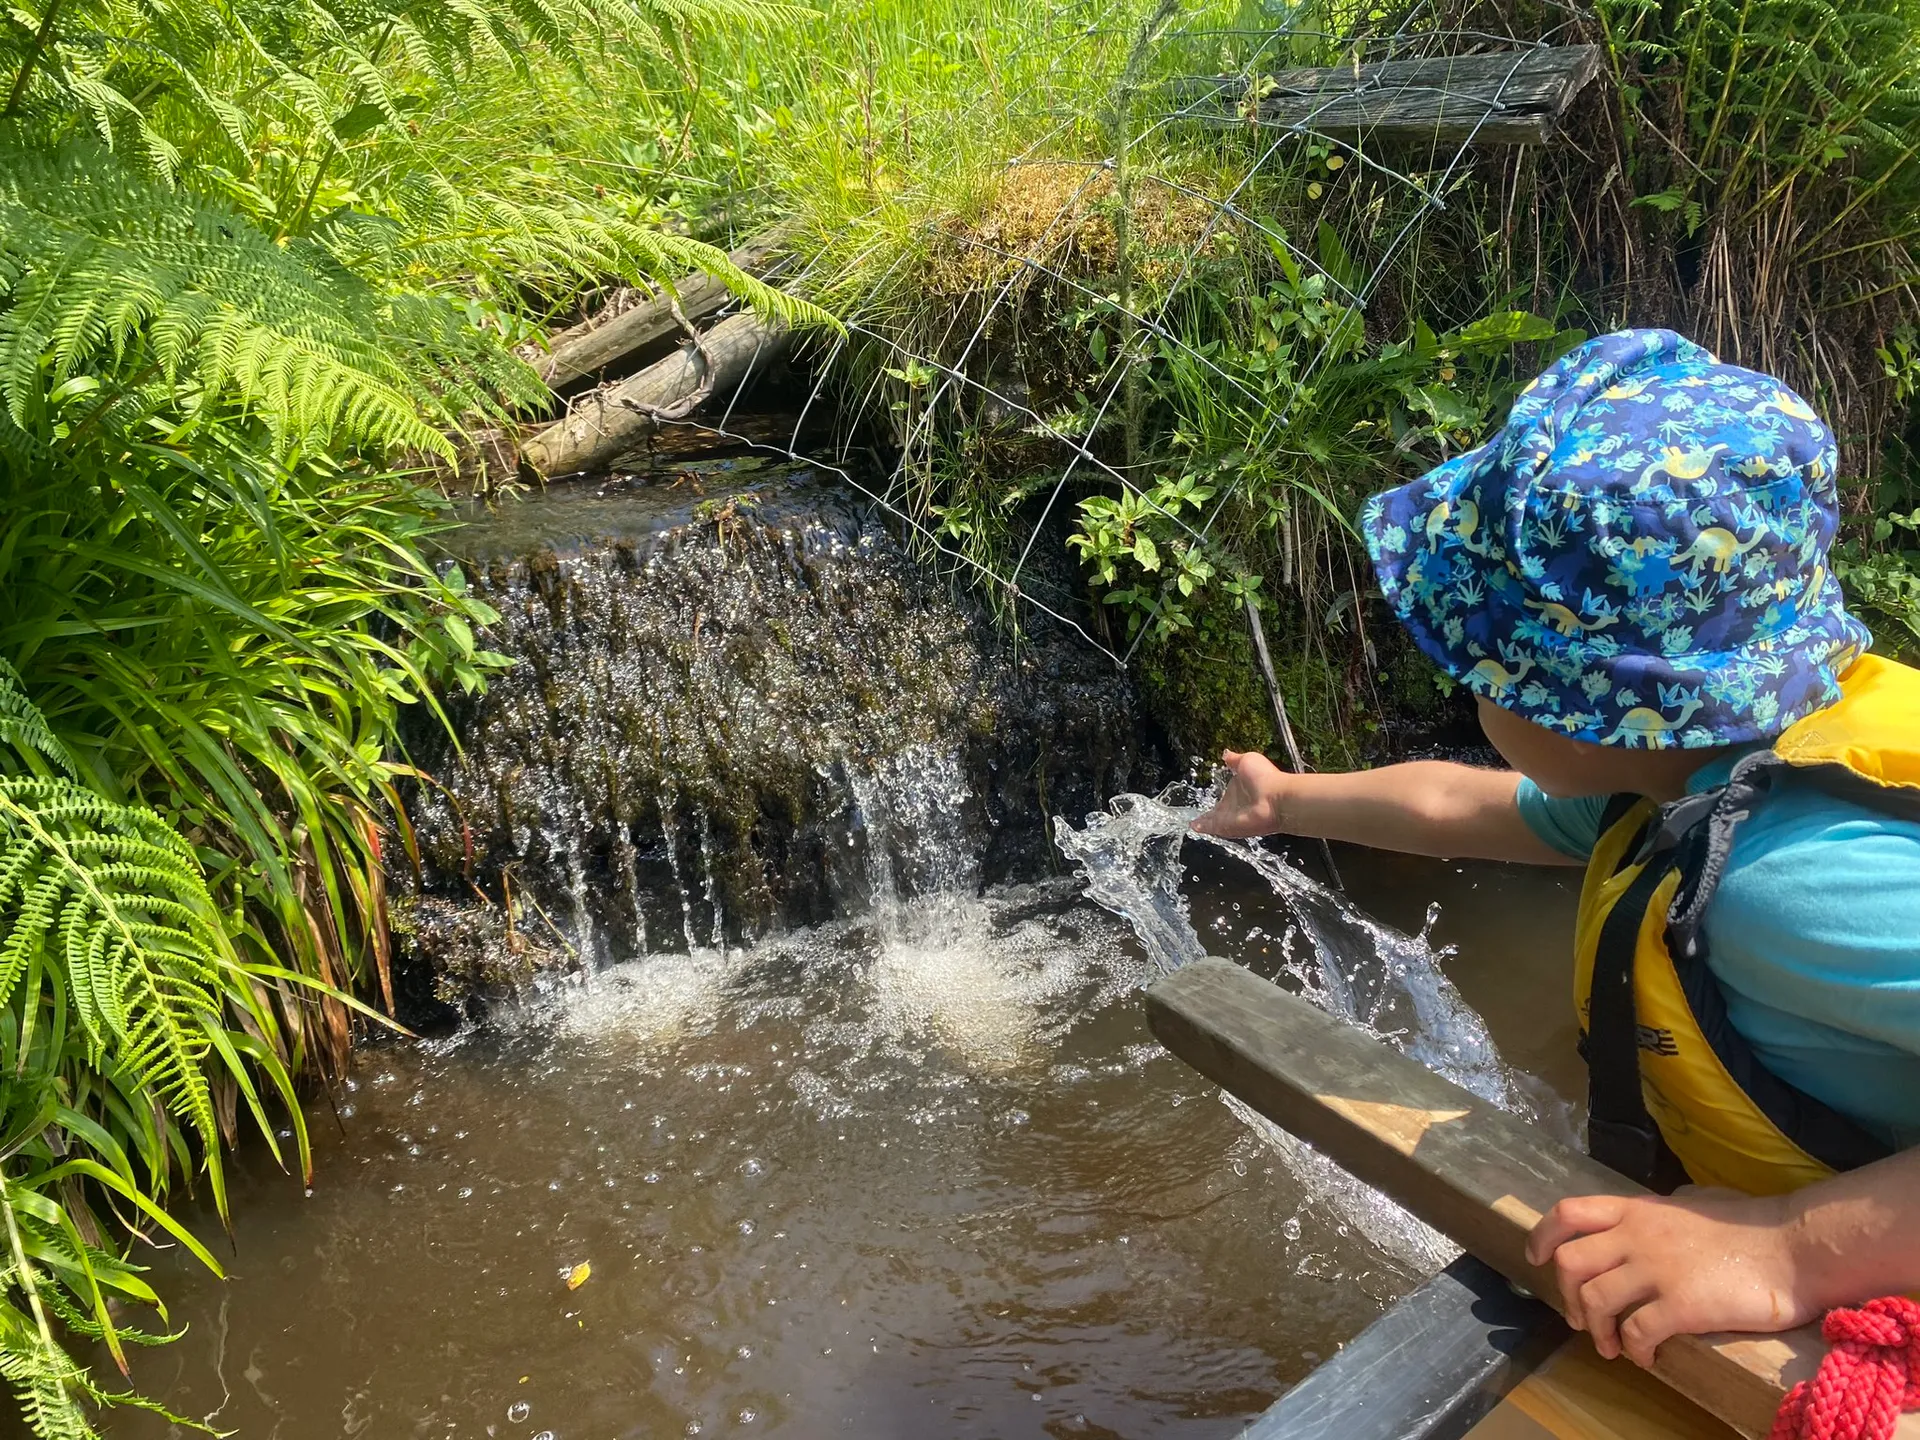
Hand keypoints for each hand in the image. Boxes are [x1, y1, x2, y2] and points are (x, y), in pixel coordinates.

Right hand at [1190, 749, 1290, 838]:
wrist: (1276, 798)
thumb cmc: (1266, 778)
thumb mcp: (1247, 760)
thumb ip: (1234, 759)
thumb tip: (1225, 753)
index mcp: (1238, 791)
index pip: (1225, 796)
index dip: (1217, 797)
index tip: (1208, 796)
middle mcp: (1234, 806)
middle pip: (1218, 812)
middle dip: (1208, 816)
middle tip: (1197, 818)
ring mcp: (1230, 818)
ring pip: (1213, 822)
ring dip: (1203, 823)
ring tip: (1193, 825)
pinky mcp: (1227, 826)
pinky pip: (1212, 828)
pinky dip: (1203, 828)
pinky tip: (1193, 827)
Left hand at [1525, 1188, 1813, 1367]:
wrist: (1792, 1247)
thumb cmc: (1750, 1224)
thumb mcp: (1694, 1202)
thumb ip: (1664, 1209)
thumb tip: (1656, 1211)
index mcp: (1638, 1210)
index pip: (1569, 1212)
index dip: (1543, 1236)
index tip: (1536, 1258)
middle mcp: (1637, 1235)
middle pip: (1570, 1262)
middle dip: (1567, 1294)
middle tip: (1582, 1319)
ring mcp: (1657, 1269)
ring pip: (1595, 1300)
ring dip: (1595, 1330)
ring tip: (1611, 1347)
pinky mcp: (1681, 1304)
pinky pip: (1635, 1331)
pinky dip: (1633, 1349)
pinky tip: (1648, 1357)